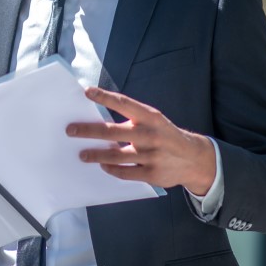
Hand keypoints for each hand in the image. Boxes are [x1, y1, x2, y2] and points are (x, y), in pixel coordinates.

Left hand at [67, 86, 215, 194]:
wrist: (195, 159)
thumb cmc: (165, 136)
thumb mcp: (154, 122)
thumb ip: (132, 120)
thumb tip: (99, 118)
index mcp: (151, 117)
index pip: (124, 104)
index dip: (105, 97)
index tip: (87, 92)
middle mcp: (150, 135)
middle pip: (113, 132)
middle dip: (89, 130)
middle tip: (71, 130)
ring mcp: (151, 155)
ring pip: (115, 155)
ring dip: (95, 154)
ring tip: (82, 154)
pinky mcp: (151, 174)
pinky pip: (124, 172)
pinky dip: (111, 169)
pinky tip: (102, 166)